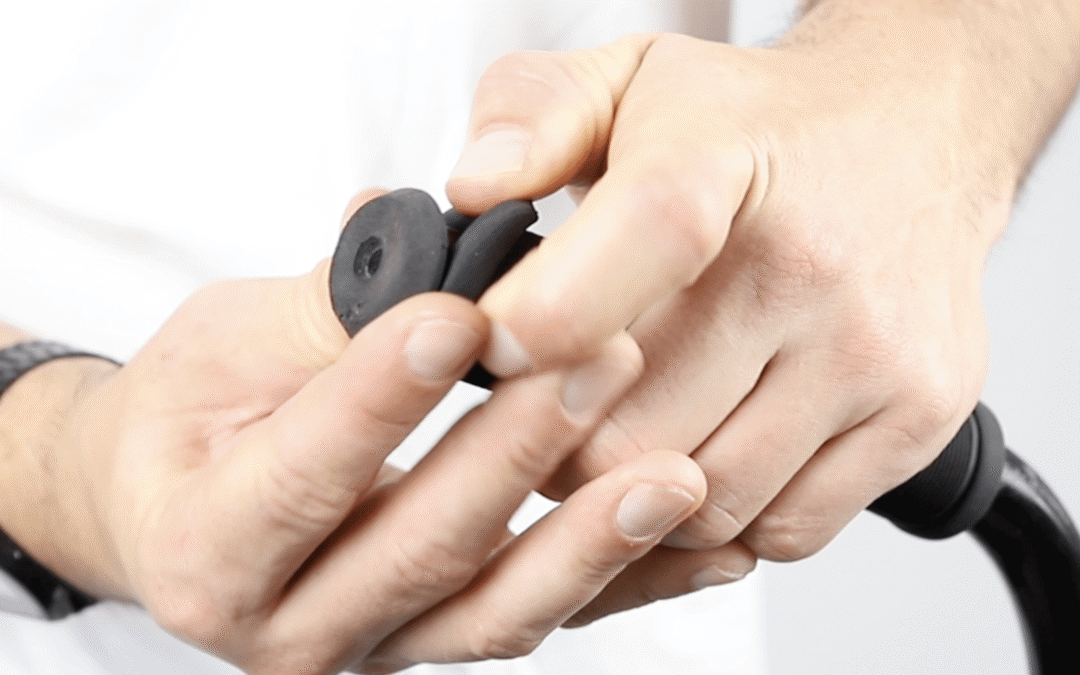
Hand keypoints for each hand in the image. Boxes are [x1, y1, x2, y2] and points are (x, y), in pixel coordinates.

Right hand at [22, 191, 722, 673]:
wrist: (177, 501)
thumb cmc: (191, 415)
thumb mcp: (228, 345)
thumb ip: (329, 308)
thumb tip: (430, 250)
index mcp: (206, 549)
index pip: (304, 476)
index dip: (380, 398)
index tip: (457, 317)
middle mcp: (289, 627)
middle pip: (418, 549)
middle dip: (513, 454)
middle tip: (598, 361)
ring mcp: (376, 644)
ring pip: (494, 609)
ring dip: (591, 540)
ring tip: (678, 477)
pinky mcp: (438, 637)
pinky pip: (536, 619)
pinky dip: (624, 586)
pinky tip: (704, 549)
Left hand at [447, 27, 1014, 581]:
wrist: (912, 138)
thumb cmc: (755, 127)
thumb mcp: (625, 80)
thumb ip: (529, 117)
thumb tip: (474, 191)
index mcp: (724, 161)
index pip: (647, 237)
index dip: (549, 317)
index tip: (495, 352)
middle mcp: (814, 263)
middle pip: (637, 431)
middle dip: (562, 443)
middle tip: (553, 408)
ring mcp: (876, 351)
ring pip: (704, 503)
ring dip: (640, 493)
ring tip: (631, 428)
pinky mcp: (919, 415)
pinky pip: (785, 529)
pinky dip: (727, 515)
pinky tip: (711, 451)